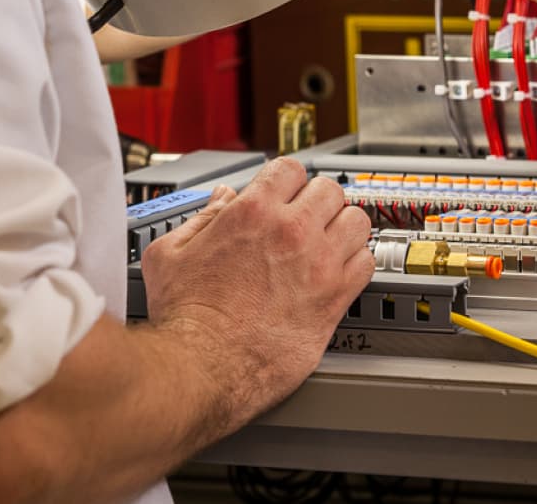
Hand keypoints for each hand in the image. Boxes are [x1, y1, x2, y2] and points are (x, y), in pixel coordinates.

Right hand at [141, 157, 373, 425]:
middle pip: (329, 190)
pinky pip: (366, 264)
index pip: (290, 169)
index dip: (287, 180)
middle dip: (318, 201)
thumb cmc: (185, 317)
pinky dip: (358, 263)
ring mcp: (317, 264)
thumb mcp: (170, 253)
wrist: (202, 368)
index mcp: (252, 212)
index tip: (286, 193)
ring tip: (330, 241)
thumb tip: (221, 200)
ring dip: (343, 228)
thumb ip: (200, 218)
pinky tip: (341, 272)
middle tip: (309, 218)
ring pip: (356, 222)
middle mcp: (290, 231)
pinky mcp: (333, 299)